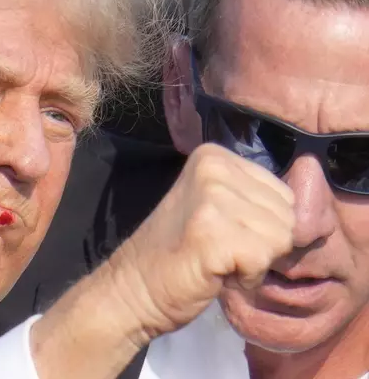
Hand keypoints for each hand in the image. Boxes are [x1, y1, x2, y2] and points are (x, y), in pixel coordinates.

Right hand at [111, 143, 294, 337]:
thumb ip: (256, 200)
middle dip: (262, 244)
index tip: (222, 234)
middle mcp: (213, 167)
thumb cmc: (179, 253)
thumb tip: (307, 218)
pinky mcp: (212, 233)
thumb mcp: (217, 208)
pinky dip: (244, 278)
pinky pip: (263, 260)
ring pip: (280, 238)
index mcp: (213, 155)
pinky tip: (214, 273)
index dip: (262, 226)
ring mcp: (211, 198)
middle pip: (287, 214)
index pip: (283, 192)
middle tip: (218, 249)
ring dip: (253, 262)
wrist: (134, 287)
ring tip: (215, 260)